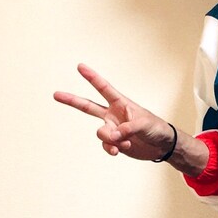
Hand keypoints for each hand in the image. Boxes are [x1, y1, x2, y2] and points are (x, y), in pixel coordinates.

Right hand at [54, 63, 174, 160]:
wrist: (162, 146)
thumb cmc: (156, 127)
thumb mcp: (144, 124)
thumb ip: (126, 129)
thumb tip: (111, 136)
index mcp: (120, 103)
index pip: (103, 88)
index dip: (92, 77)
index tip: (80, 67)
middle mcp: (113, 114)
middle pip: (88, 106)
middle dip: (72, 101)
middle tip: (56, 94)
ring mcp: (113, 129)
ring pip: (100, 133)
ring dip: (110, 139)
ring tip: (124, 142)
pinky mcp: (114, 143)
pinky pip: (105, 145)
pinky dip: (111, 149)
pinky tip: (120, 149)